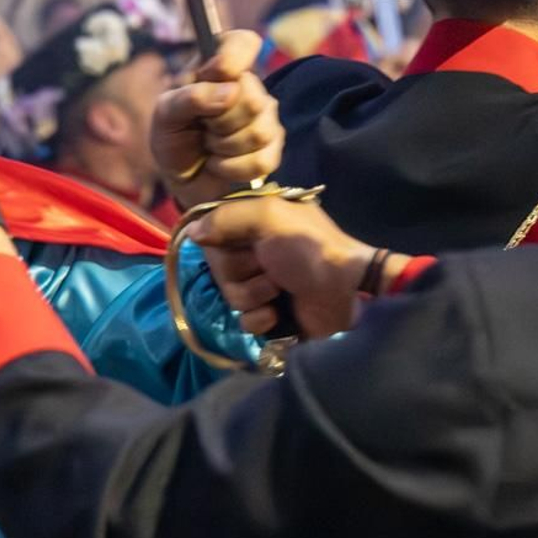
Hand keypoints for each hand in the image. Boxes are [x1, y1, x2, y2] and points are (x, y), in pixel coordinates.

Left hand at [152, 30, 284, 208]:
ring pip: (258, 132)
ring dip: (223, 147)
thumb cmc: (173, 137)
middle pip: (252, 98)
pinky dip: (231, 168)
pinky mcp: (273, 148)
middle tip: (202, 126)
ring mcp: (265, 117)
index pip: (242, 42)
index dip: (234, 57)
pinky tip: (220, 163)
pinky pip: (262, 160)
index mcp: (220, 65)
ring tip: (209, 145)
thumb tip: (231, 91)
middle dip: (219, 121)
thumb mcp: (166, 115)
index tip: (216, 73)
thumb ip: (190, 97)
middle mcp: (248, 86)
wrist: (182, 178)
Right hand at [190, 196, 374, 338]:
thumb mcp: (269, 217)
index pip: (212, 231)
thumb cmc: (309, 249)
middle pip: (217, 265)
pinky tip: (278, 313)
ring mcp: (260, 285)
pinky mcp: (267, 316)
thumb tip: (192, 233)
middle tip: (267, 266)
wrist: (345, 293)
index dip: (220, 241)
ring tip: (280, 289)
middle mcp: (254, 252)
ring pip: (228, 294)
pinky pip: (243, 321)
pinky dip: (260, 318)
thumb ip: (226, 217)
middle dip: (240, 269)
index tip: (238, 242)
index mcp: (254, 224)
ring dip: (254, 294)